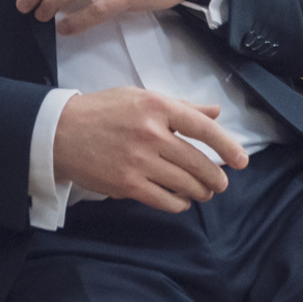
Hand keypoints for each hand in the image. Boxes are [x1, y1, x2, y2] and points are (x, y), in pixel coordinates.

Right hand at [50, 87, 248, 212]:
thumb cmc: (103, 111)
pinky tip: (181, 200)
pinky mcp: (127, 184)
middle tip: (219, 183)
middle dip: (215, 177)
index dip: (227, 145)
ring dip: (199, 191)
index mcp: (156, 106)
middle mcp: (150, 133)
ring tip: (202, 191)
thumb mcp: (140, 97)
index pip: (202, 127)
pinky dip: (179, 203)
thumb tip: (215, 113)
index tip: (241, 160)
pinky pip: (166, 200)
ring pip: (185, 184)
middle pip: (198, 162)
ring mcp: (139, 161)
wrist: (60, 133)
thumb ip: (180, 106)